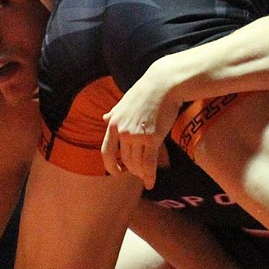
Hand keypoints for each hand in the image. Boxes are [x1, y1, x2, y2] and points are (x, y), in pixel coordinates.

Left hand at [101, 64, 179, 188]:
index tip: (116, 173)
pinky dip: (149, 176)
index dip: (110, 166)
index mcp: (113, 124)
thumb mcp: (124, 102)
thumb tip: (104, 117)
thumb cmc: (146, 91)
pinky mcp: (152, 138)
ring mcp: (137, 136)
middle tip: (139, 174)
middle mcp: (122, 132)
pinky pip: (149, 163)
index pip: (106, 152)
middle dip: (132, 170)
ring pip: (137, 164)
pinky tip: (151, 183)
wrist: (164, 85)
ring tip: (146, 177)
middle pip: (125, 160)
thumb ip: (114, 113)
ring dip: (141, 174)